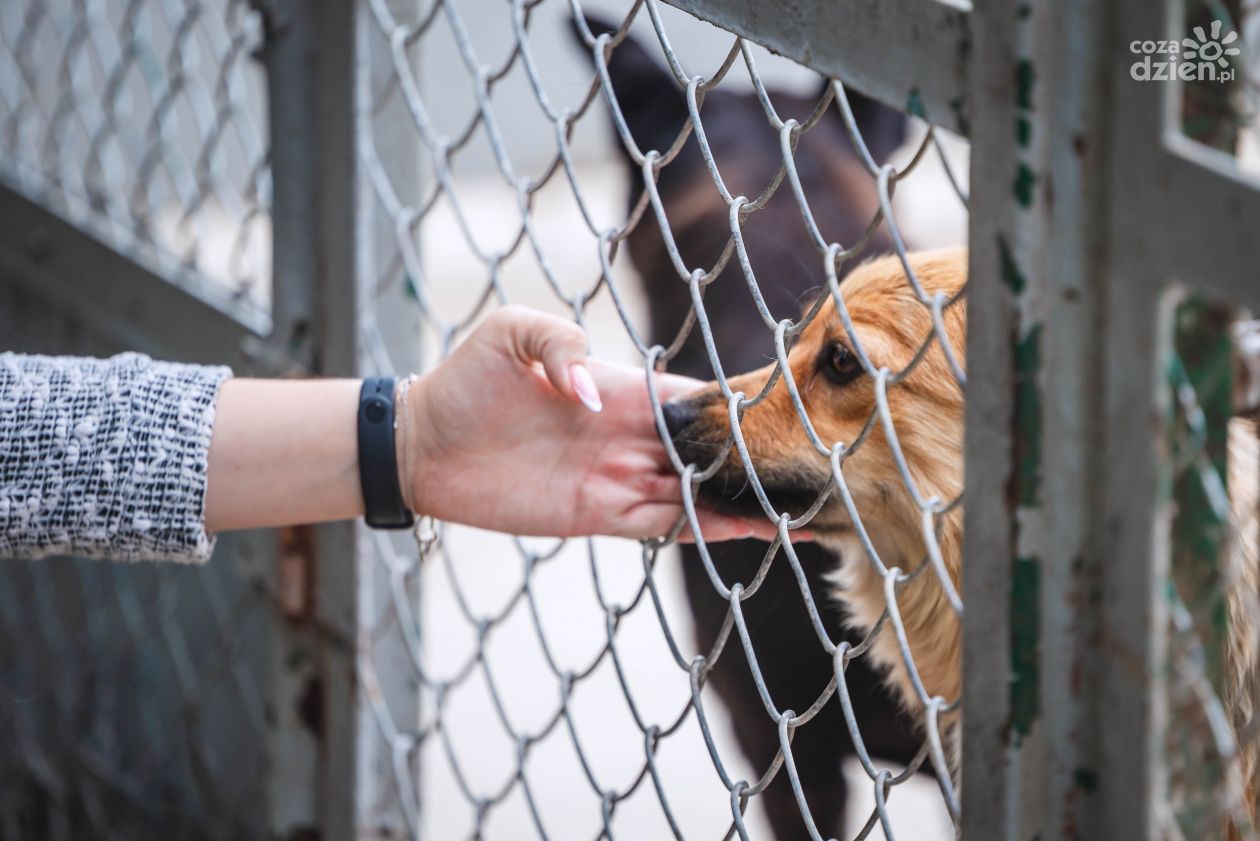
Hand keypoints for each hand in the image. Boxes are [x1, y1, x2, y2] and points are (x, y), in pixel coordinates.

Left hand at [402, 306, 777, 540]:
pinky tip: (746, 532)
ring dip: (743, 501)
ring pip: (696, 494)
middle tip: (814, 467)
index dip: (738, 405)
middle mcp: (629, 437)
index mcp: (620, 391)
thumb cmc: (465, 381)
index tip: (787, 409)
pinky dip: (705, 530)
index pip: (694, 399)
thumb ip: (559, 345)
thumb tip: (596, 398)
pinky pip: (662, 526)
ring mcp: (616, 479)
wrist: (423, 446)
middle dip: (755, 460)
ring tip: (798, 507)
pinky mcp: (595, 516)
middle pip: (708, 452)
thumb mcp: (511, 334)